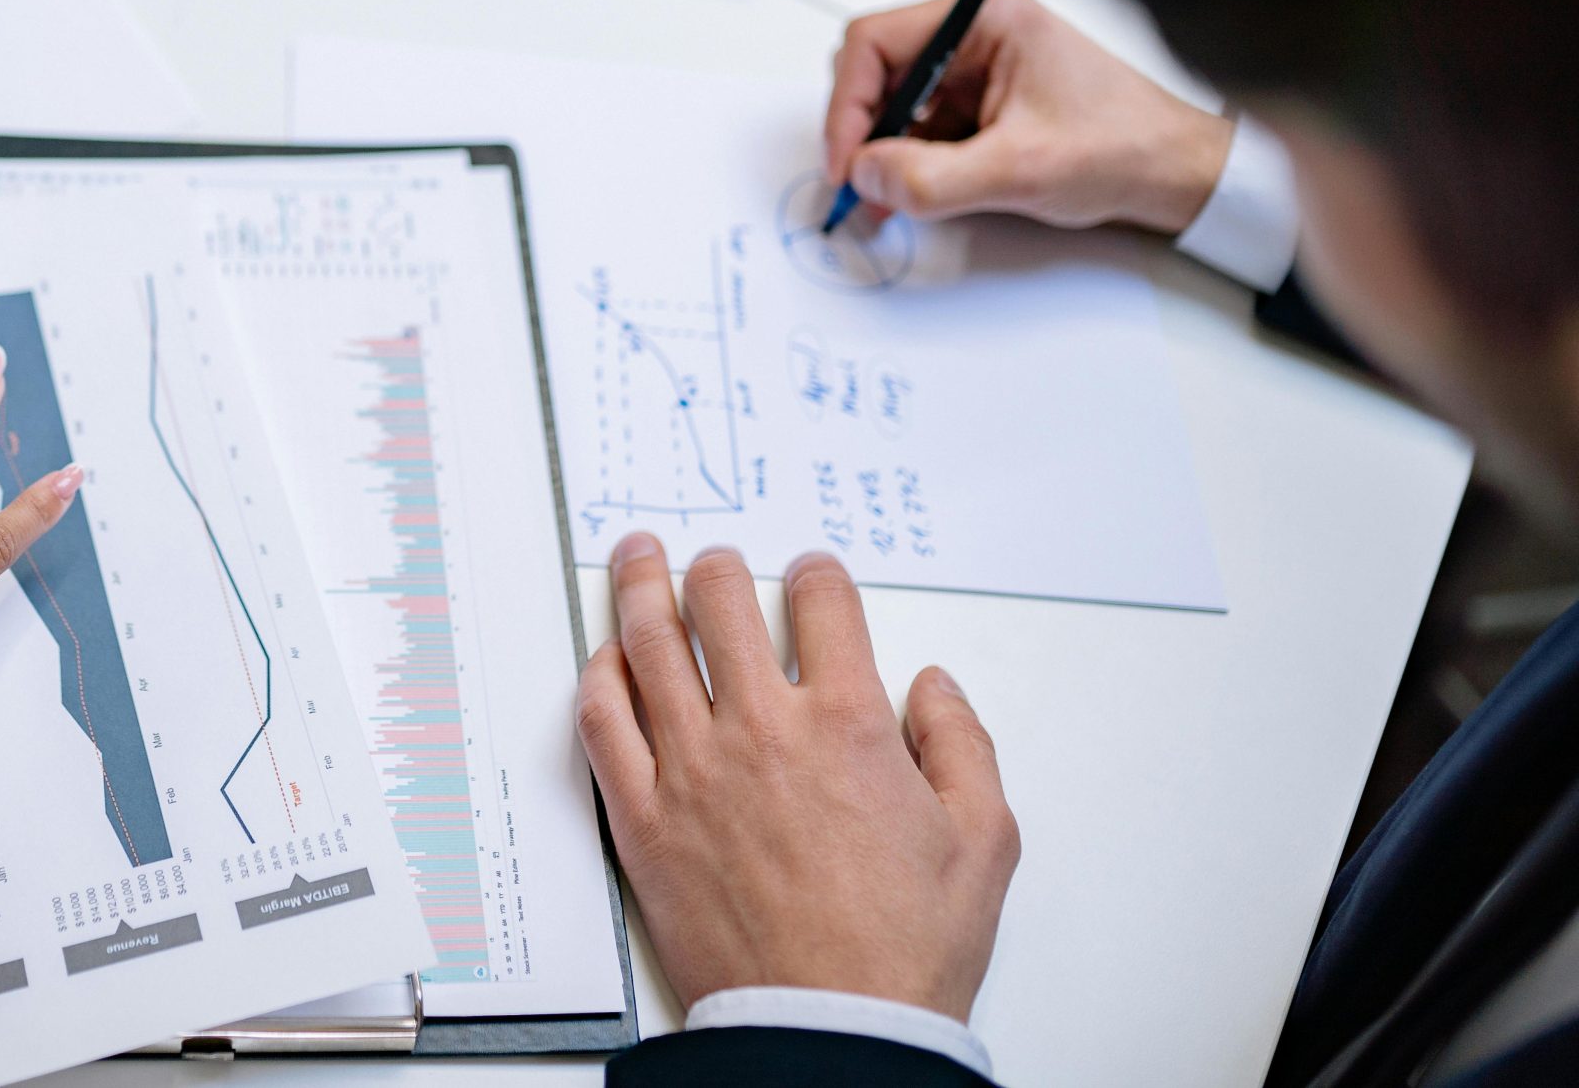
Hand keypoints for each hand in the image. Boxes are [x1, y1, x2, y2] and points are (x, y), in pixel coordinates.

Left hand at [577, 535, 1017, 1021]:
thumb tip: (932, 686)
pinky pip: (603, 721)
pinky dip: (599, 676)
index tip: (810, 573)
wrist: (828, 1027)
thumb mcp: (983, 841)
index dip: (816, 575)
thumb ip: (962, 745)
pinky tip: (606, 658)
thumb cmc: (903, 948)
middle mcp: (762, 731)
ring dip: (641, 588)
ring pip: (650, 645)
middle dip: (717, 567)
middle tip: (713, 560)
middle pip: (720, 603)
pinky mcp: (643, 816)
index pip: (822, 606)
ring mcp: (692, 769)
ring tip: (637, 558)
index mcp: (847, 725)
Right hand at [824, 0, 1233, 234]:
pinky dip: (908, 166)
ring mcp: (975, 69)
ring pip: (894, 106)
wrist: (1177, 173)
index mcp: (984, 18)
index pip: (874, 43)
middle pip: (876, 73)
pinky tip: (914, 198)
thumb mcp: (1020, 170)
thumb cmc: (1123, 147)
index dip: (849, 106)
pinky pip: (920, 130)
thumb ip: (933, 177)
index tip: (848, 163)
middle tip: (859, 187)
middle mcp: (974, 33)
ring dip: (883, 156)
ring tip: (887, 204)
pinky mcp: (980, 104)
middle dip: (862, 133)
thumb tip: (865, 176)